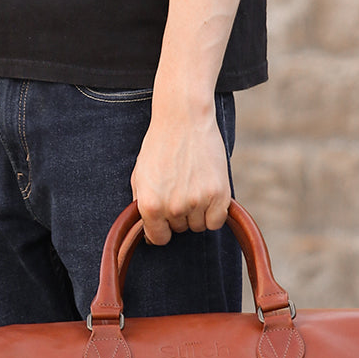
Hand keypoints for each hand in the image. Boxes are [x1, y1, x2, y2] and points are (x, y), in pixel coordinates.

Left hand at [130, 97, 230, 245]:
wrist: (183, 119)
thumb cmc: (159, 145)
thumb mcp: (139, 176)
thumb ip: (141, 205)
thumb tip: (147, 230)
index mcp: (150, 205)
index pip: (158, 238)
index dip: (161, 229)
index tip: (165, 219)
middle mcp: (173, 207)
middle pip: (180, 229)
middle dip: (178, 215)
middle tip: (180, 188)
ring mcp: (197, 201)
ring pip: (199, 226)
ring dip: (197, 212)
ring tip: (193, 185)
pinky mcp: (219, 194)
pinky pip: (217, 221)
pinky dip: (214, 213)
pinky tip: (208, 194)